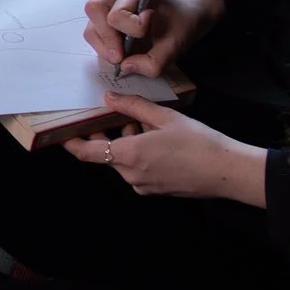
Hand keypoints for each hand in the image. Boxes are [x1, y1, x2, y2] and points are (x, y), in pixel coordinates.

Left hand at [64, 94, 267, 204]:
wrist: (227, 172)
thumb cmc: (198, 142)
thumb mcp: (164, 117)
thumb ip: (133, 106)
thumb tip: (109, 98)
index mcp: (129, 156)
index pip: (86, 153)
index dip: (71, 142)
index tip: (62, 132)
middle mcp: (131, 175)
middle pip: (105, 154)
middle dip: (106, 134)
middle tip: (111, 114)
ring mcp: (143, 186)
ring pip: (122, 161)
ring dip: (125, 141)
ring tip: (143, 121)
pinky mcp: (156, 190)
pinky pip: (137, 170)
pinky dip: (138, 153)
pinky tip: (155, 138)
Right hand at [84, 0, 222, 76]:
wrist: (184, 17)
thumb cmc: (180, 24)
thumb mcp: (175, 45)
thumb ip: (154, 61)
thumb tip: (125, 67)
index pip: (117, 13)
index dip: (128, 30)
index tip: (144, 36)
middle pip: (95, 11)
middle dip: (107, 38)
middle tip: (121, 57)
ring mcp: (108, 3)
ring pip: (90, 24)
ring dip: (103, 45)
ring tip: (121, 56)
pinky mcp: (104, 16)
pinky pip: (93, 32)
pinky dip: (103, 46)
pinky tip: (119, 51)